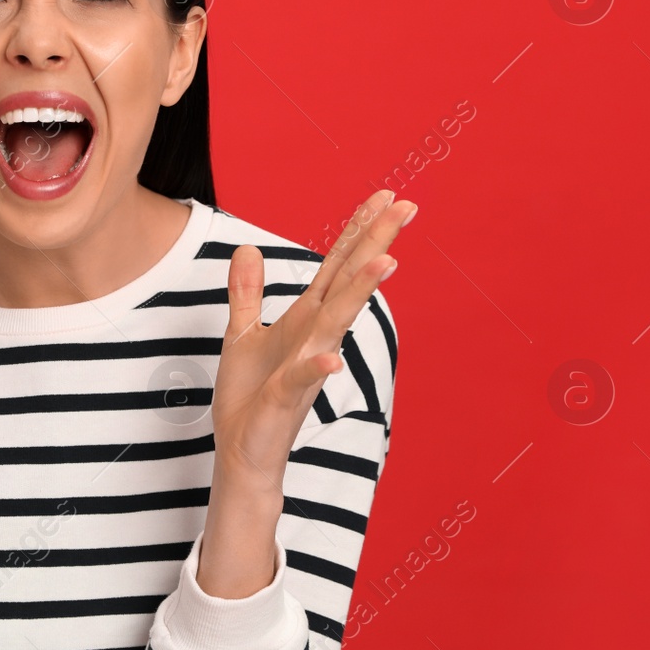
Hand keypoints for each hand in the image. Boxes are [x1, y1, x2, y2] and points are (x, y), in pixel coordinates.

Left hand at [196, 188, 414, 596]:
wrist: (244, 454)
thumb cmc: (250, 396)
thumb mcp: (242, 334)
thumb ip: (246, 293)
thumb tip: (246, 248)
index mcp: (306, 319)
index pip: (337, 266)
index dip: (358, 230)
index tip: (386, 195)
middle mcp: (315, 338)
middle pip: (349, 282)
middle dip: (376, 243)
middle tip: (407, 206)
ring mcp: (306, 366)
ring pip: (336, 322)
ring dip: (360, 292)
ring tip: (386, 259)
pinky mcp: (285, 398)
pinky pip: (302, 378)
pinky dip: (317, 367)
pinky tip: (331, 357)